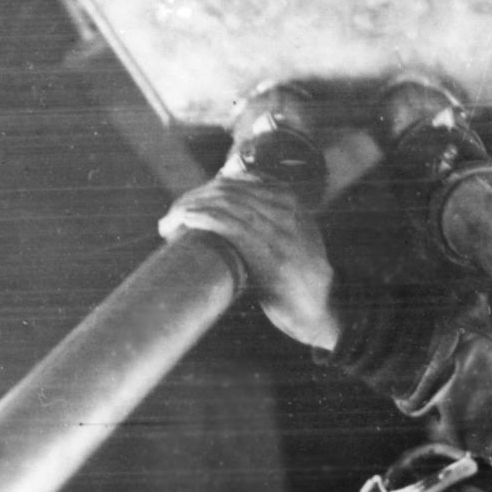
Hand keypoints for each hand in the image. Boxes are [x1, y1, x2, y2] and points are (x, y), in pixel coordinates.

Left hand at [159, 178, 340, 349]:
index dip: (207, 188)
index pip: (239, 181)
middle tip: (172, 216)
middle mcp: (286, 209)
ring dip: (189, 209)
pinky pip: (228, 224)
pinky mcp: (268, 252)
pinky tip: (183, 220)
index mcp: (291, 201)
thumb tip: (229, 211)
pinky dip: (201, 217)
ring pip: (224, 204)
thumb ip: (272, 219)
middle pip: (227, 190)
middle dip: (194, 198)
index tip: (189, 204)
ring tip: (169, 223)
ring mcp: (278, 230)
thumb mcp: (295, 238)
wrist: (322, 310)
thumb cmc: (300, 278)